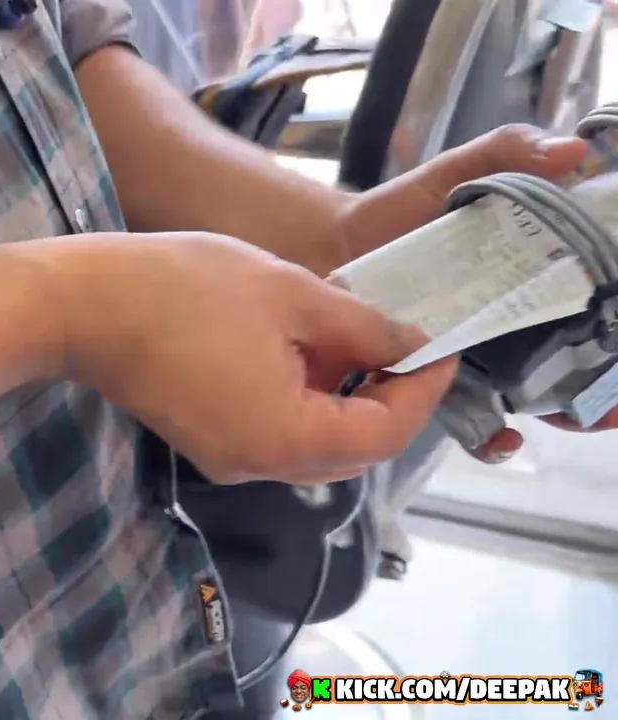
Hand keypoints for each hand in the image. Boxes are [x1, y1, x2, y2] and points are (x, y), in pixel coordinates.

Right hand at [45, 231, 456, 484]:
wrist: (83, 303)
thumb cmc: (182, 290)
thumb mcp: (290, 295)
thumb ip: (364, 327)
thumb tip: (412, 344)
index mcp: (286, 438)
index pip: (384, 433)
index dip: (423, 389)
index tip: (444, 344)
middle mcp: (259, 465)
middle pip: (351, 449)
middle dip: (388, 398)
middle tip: (409, 342)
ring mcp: (226, 457)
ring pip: (312, 440)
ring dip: (344, 395)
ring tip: (355, 333)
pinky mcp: (204, 438)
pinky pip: (274, 430)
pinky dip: (304, 397)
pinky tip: (302, 346)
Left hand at [331, 124, 617, 462]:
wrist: (337, 245)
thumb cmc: (407, 208)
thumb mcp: (461, 172)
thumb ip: (512, 152)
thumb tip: (575, 150)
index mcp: (540, 276)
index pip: (599, 310)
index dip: (617, 335)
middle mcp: (521, 323)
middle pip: (582, 362)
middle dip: (607, 389)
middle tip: (617, 403)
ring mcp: (484, 355)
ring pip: (538, 395)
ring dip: (567, 413)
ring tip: (581, 418)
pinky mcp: (442, 379)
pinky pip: (473, 418)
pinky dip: (492, 437)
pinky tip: (506, 441)